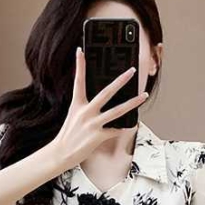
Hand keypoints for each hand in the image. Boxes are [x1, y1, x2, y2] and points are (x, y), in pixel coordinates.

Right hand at [49, 47, 148, 169]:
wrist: (61, 154)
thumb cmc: (68, 136)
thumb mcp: (74, 116)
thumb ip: (86, 108)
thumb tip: (100, 103)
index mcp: (77, 105)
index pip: (78, 81)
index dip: (79, 65)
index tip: (81, 51)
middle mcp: (85, 112)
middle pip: (106, 92)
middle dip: (120, 80)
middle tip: (132, 70)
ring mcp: (92, 124)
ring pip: (117, 110)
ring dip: (133, 102)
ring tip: (143, 95)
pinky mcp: (98, 136)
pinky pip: (115, 130)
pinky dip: (122, 128)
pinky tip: (129, 125)